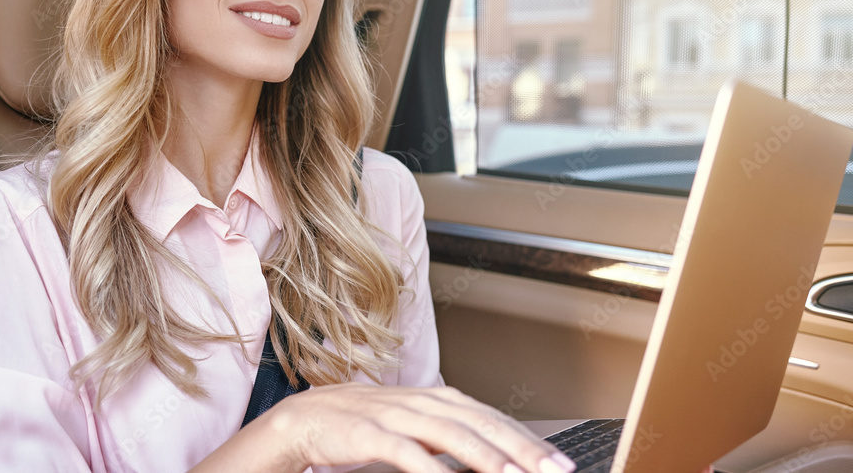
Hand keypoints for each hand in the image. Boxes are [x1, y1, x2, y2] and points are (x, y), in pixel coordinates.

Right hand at [261, 382, 575, 472]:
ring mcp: (396, 415)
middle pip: (481, 423)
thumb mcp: (416, 427)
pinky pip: (406, 452)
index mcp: (438, 399)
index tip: (559, 463)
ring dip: (487, 456)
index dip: (528, 439)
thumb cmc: (366, 426)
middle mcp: (423, 401)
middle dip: (522, 448)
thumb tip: (497, 457)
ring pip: (451, 433)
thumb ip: (452, 437)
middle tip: (554, 470)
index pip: (493, 418)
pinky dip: (430, 468)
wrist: (306, 418)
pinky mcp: (369, 433)